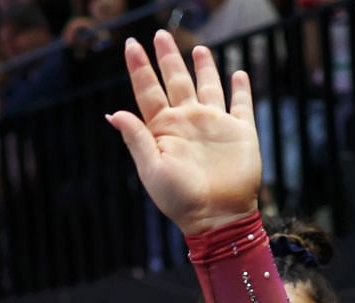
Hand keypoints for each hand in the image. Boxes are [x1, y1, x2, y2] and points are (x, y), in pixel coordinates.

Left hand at [107, 32, 259, 236]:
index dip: (139, 68)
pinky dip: (240, 88)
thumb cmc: (180, 199)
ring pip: (207, 87)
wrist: (217, 217)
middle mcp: (187, 121)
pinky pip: (241, 104)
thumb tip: (114, 112)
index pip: (148, 90)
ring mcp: (214, 124)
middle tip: (160, 34)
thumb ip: (136, 138)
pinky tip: (237, 75)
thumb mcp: (152, 169)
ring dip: (203, 68)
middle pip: (175, 81)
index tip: (131, 45)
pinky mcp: (240, 132)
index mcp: (163, 129)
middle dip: (168, 58)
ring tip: (197, 48)